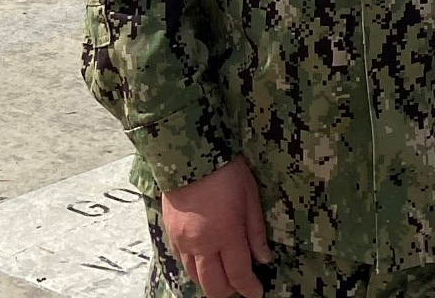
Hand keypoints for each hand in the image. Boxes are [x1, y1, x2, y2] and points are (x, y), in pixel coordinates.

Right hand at [159, 157, 272, 297]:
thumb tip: (264, 259)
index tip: (257, 292)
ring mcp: (183, 241)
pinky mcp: (170, 233)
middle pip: (213, 286)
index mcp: (225, 234)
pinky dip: (195, 267)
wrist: (188, 150)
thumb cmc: (225, 170)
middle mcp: (202, 244)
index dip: (250, 288)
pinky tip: (205, 258)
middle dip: (229, 291)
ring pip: (195, 278)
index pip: (238, 275)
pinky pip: (182, 262)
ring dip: (210, 281)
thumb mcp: (250, 196)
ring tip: (223, 273)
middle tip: (240, 284)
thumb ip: (256, 231)